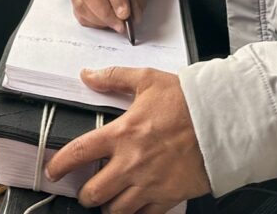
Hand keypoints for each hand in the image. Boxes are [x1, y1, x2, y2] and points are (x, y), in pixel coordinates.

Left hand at [46, 67, 210, 212]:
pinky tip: (133, 207)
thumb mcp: (147, 80)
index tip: (52, 171)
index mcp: (122, 134)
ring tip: (108, 200)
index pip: (79, 153)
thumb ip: (113, 78)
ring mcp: (150, 184)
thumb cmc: (188, 102)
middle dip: (85, 194)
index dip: (59, 165)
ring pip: (116, 211)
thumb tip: (87, 75)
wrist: (224, 122)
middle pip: (93, 193)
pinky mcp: (169, 197)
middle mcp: (131, 164)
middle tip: (86, 189)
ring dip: (108, 207)